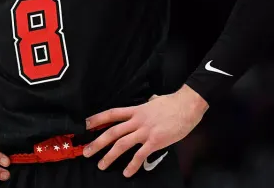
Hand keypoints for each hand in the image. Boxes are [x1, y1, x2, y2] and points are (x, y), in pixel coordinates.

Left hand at [82, 85, 208, 177]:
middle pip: (113, 132)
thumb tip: (150, 101)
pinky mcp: (155, 141)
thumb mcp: (155, 101)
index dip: (98, 119)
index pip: (112, 114)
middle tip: (87, 152)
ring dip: (110, 156)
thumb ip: (149, 104)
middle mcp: (137, 121)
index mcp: (136, 110)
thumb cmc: (173, 103)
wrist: (187, 105)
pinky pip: (140, 155)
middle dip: (98, 143)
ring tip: (101, 165)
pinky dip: (132, 165)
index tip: (85, 124)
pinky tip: (127, 173)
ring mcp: (145, 131)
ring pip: (122, 144)